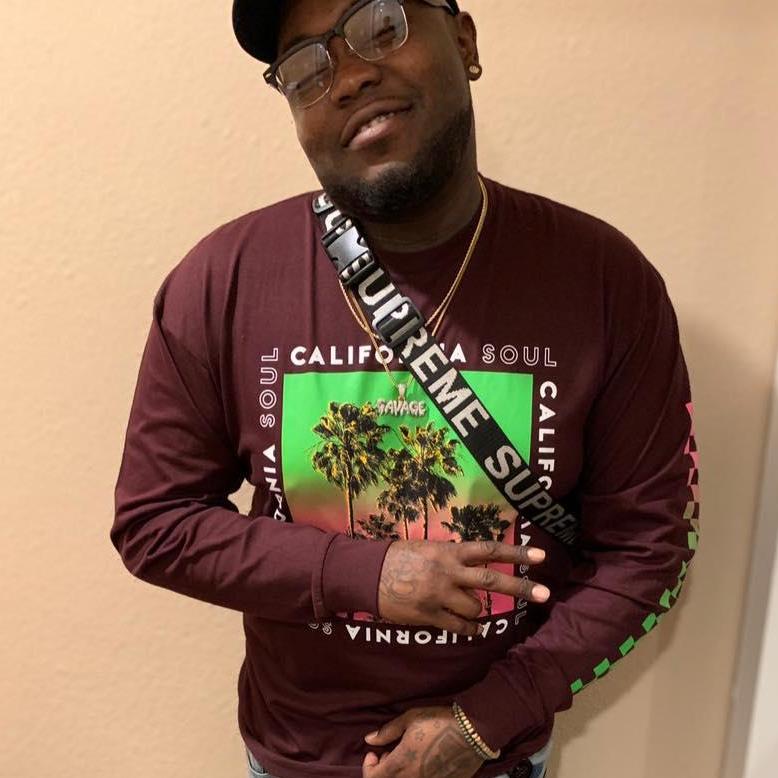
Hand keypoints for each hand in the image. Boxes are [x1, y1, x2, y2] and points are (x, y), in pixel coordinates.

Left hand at [362, 705, 484, 777]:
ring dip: (400, 774)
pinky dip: (416, 775)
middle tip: (391, 753)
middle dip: (384, 770)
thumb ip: (388, 732)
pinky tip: (422, 763)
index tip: (374, 753)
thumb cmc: (439, 722)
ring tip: (407, 758)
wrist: (473, 732)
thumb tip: (369, 740)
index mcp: (401, 764)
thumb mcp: (410, 719)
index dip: (368, 767)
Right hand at [378, 539, 548, 635]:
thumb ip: (451, 555)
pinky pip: (459, 627)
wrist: (368, 574)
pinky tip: (471, 629)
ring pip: (475, 608)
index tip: (541, 555)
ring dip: (478, 610)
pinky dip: (468, 629)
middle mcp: (449, 572)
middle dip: (520, 587)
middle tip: (544, 594)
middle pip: (492, 580)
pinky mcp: (429, 615)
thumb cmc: (397, 557)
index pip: (490, 550)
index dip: (516, 551)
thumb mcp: (427, 548)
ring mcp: (440, 595)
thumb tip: (472, 562)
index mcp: (449, 551)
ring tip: (469, 607)